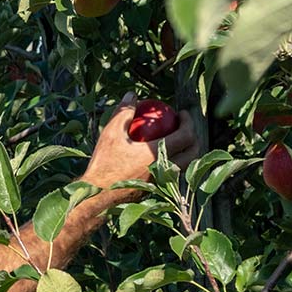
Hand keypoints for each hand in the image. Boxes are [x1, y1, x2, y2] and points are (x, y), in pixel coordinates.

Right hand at [81, 92, 200, 199]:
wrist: (98, 195)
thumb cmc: (104, 163)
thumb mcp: (111, 133)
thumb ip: (124, 112)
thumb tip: (131, 95)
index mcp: (158, 154)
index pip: (186, 136)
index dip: (188, 122)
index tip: (182, 114)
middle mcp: (165, 169)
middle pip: (193, 152)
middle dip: (193, 137)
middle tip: (182, 127)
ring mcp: (163, 182)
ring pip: (186, 165)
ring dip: (186, 151)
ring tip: (175, 141)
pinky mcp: (156, 190)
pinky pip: (173, 174)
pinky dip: (174, 162)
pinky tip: (160, 155)